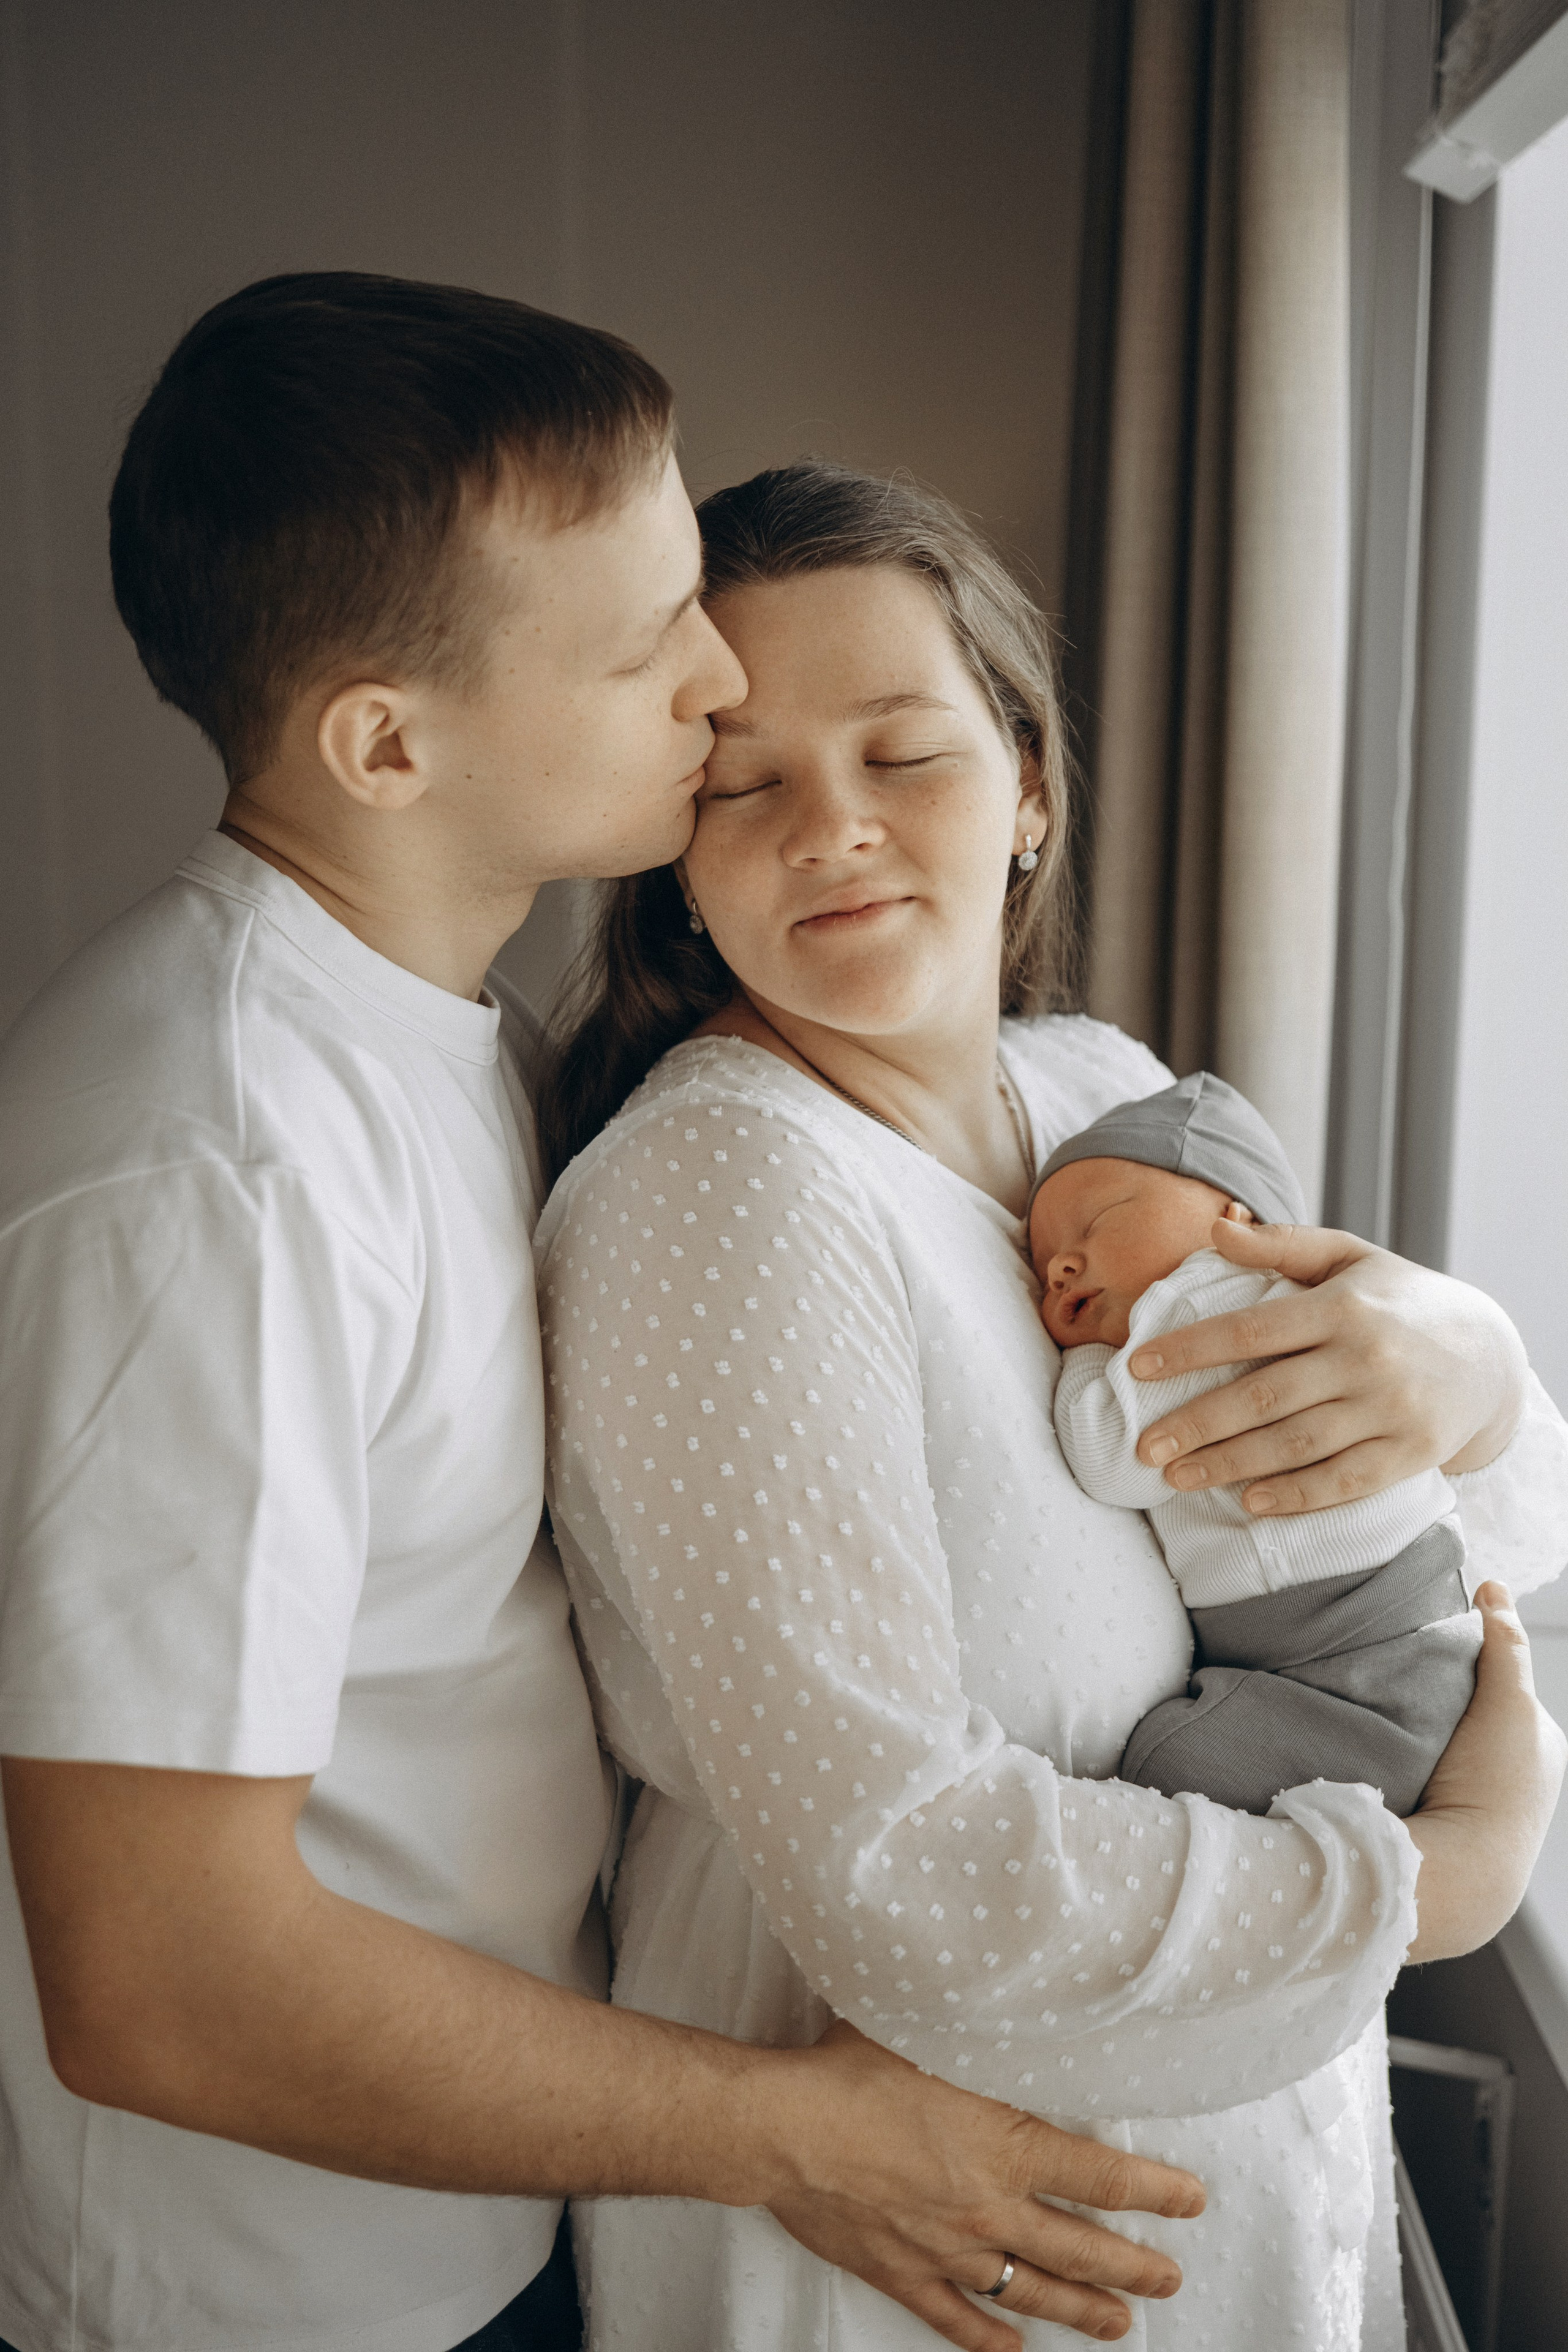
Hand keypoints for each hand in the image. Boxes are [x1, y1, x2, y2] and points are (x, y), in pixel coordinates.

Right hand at [764, 2020, 1203, 2349]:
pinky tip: (1014, 2345)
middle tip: (1170, 2279)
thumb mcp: (932, 2031)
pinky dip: (990, 2336)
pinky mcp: (902, 2272)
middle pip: (1080, 2248)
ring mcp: (947, 2250)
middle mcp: (988, 2208)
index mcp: (1005, 2147)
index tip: (1191, 2201)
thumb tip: (1021, 2003)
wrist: (783, 2127)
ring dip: (1081, 2308)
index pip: (1102, 2177)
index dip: (1155, 2192)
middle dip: (1134, 2266)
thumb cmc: (851, 2069)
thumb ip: (985, 2035)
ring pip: (1031, 2290)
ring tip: (1120, 2324)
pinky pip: (957, 2318)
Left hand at [1129, 1220, 1527, 1515]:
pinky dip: (1294, 1495)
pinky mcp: (1410, 1454)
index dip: (1190, 1349)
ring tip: (1175, 1477)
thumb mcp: (1350, 1257)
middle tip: (1144, 1446)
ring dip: (1229, 1465)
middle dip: (1197, 1424)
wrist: (1489, 1355)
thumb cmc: (1400, 1300)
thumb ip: (1282, 1245)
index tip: (1137, 1368)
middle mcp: (1366, 1358)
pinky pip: (1343, 1481)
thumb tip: (1216, 1228)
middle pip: (1264, 1398)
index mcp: (1343, 1307)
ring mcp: (1390, 1410)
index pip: (1251, 1330)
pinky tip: (1248, 1502)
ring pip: (1295, 1445)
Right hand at [1404, 1584, 1566, 1961]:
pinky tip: (1386, 1755)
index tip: (1433, 1655)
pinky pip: (1420, 1774)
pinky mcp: (1444, 1825)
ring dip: (1418, 1731)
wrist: (1457, 1874)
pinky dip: (1404, 1761)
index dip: (1468, 1664)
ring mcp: (1482, 1807)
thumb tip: (1494, 1588)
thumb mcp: (1510, 1701)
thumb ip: (1505, 1644)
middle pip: (1470, 1714)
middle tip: (1405, 1683)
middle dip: (1441, 1698)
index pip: (1501, 1686)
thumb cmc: (1495, 1788)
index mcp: (1542, 1750)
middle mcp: (1520, 1779)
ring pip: (1442, 1745)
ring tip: (1389, 1719)